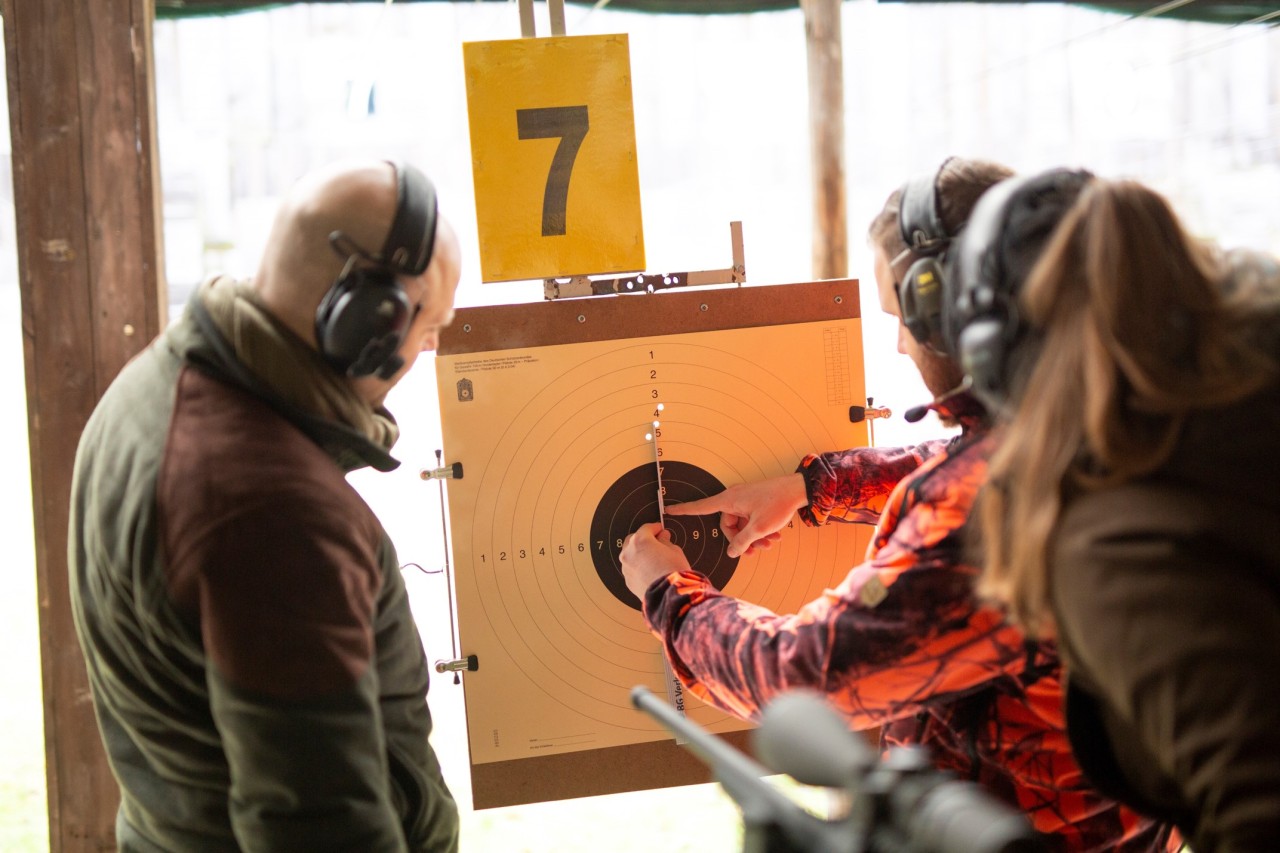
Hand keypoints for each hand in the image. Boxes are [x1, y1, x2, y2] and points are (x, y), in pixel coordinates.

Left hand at [620, 522, 690, 601]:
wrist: (668, 596)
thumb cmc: (673, 573)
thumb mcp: (675, 551)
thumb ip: (666, 541)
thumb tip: (663, 538)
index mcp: (640, 541)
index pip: (647, 528)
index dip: (656, 528)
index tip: (661, 530)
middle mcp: (629, 553)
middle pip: (634, 540)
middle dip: (644, 539)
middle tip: (657, 543)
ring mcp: (626, 567)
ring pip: (630, 555)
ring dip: (639, 554)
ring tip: (653, 558)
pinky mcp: (628, 581)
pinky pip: (632, 569)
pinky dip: (638, 567)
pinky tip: (649, 571)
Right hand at [665, 473, 806, 557]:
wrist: (798, 490)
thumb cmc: (778, 503)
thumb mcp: (758, 528)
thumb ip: (742, 542)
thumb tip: (732, 552)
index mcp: (729, 500)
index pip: (700, 507)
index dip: (684, 510)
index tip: (668, 509)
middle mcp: (734, 498)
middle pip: (727, 525)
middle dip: (741, 539)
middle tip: (756, 550)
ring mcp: (745, 500)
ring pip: (742, 524)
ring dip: (753, 537)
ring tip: (769, 544)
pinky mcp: (754, 502)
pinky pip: (750, 519)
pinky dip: (759, 529)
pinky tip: (773, 537)